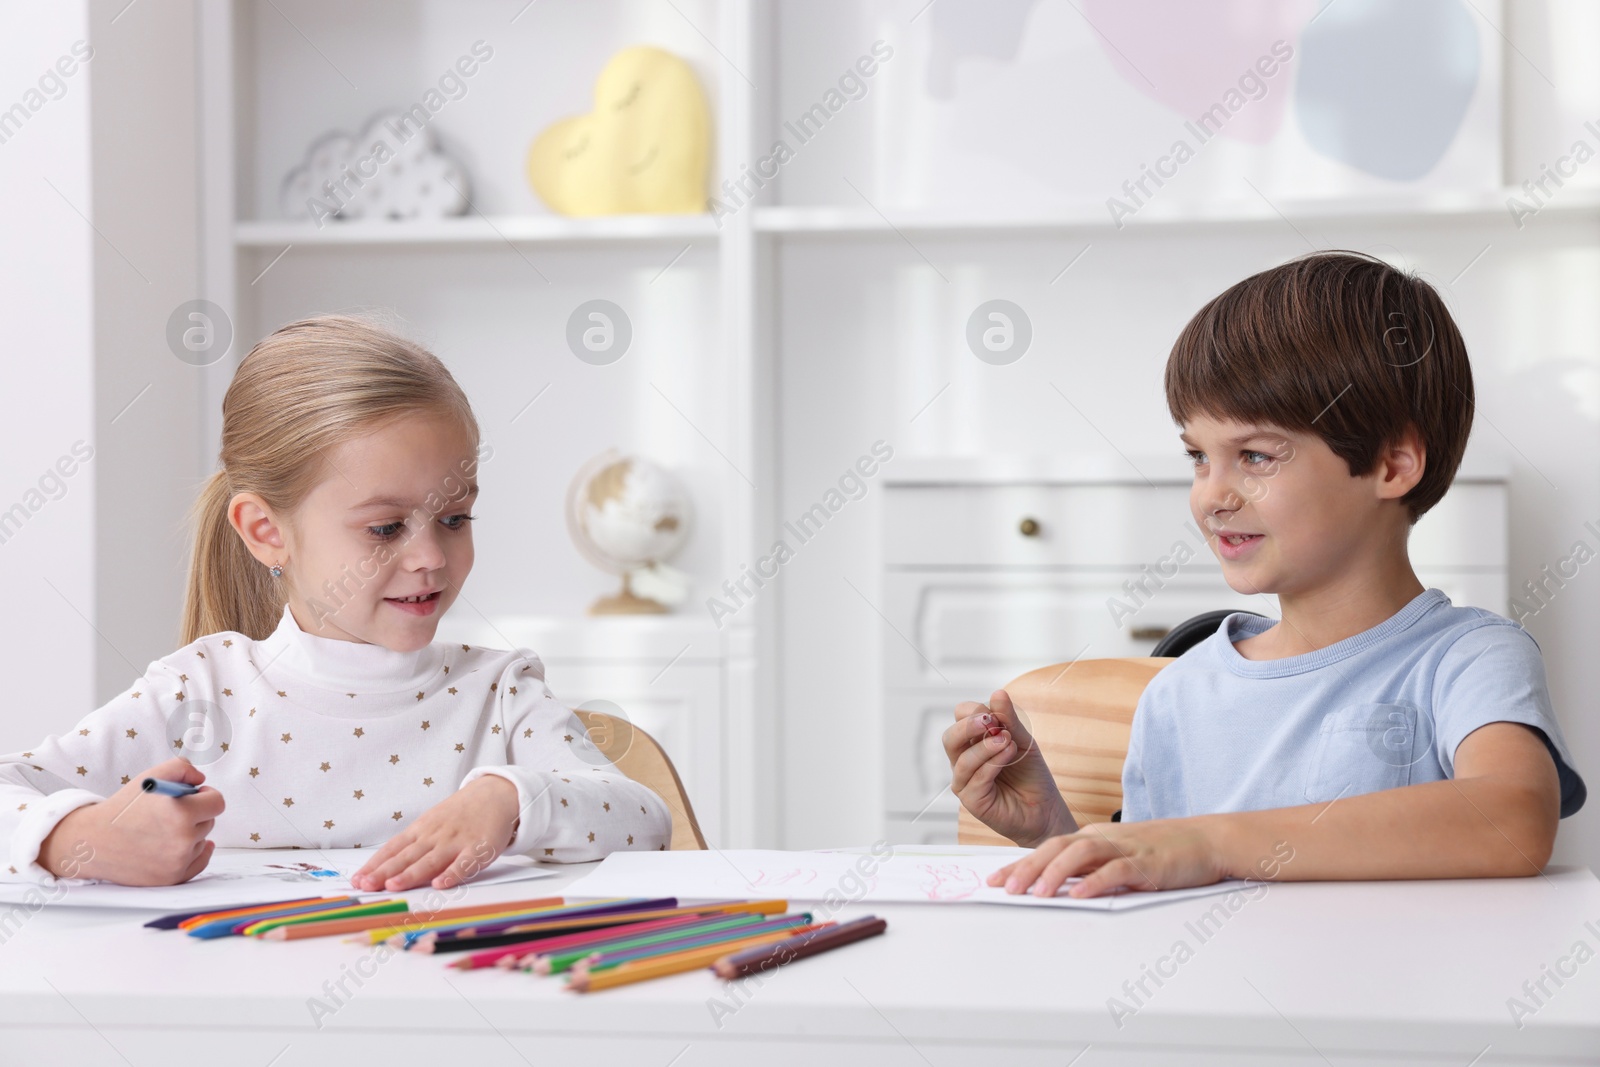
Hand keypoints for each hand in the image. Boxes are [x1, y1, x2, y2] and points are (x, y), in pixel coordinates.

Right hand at [36, 757, 222, 885]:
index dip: (206, 797)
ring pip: (202, 841)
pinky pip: (199, 862)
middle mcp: (181, 839)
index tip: (195, 797)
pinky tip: (183, 845)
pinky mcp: (171, 878)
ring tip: (161, 830)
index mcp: (180, 812)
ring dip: (190, 834)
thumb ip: (183, 768)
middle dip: (195, 815)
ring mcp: (177, 861)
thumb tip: (201, 780)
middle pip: (209, 822)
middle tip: (170, 813)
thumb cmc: (123, 808)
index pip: (217, 803)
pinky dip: (194, 853)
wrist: (93, 841)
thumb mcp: (151, 777)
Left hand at [350, 775, 517, 890]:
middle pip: (406, 856)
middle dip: (385, 872)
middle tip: (366, 885)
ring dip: (412, 873)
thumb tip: (384, 868)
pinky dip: (452, 874)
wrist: (495, 795)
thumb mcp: (432, 823)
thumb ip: (413, 845)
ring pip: (431, 860)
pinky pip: (464, 864)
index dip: (375, 865)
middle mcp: (435, 836)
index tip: (358, 880)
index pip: (393, 849)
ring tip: (394, 885)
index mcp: (421, 830)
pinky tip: (440, 884)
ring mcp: (456, 841)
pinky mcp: (479, 848)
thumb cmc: (459, 815)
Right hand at [943, 689, 1074, 846]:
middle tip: (991, 721)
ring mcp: (965, 782)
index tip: (998, 714)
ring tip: (1008, 741)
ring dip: (986, 745)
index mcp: (972, 743)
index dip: (975, 711)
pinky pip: (975, 778)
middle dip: (968, 726)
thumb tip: (998, 692)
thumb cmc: (1031, 775)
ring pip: (962, 758)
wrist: (1045, 809)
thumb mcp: (1023, 741)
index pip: (960, 717)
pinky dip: (993, 762)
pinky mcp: (972, 801)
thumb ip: (1009, 720)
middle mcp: (964, 761)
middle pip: (950, 737)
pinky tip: (1009, 754)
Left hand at [987, 817, 1229, 897]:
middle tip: (1005, 888)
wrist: (1205, 840)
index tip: (994, 880)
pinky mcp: (1147, 863)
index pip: (1047, 849)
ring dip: (1056, 874)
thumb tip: (1054, 889)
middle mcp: (1102, 839)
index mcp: (1092, 838)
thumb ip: (1088, 871)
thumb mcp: (1117, 858)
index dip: (1018, 864)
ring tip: (1037, 893)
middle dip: (1027, 868)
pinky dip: (1097, 882)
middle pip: (1055, 848)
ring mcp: (1124, 848)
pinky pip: (1117, 871)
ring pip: (1080, 855)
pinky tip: (1082, 895)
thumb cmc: (1159, 851)